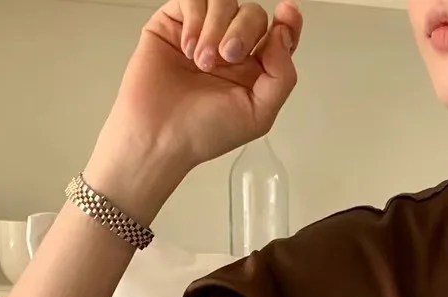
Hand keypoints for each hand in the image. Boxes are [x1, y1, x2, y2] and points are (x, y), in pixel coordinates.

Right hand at [96, 0, 303, 189]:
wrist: (159, 133)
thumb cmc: (204, 132)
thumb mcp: (259, 115)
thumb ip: (281, 76)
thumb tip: (283, 35)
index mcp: (255, 70)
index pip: (278, 36)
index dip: (288, 21)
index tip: (287, 13)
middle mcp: (231, 47)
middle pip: (253, 14)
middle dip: (243, 31)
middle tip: (227, 58)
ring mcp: (203, 32)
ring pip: (224, 1)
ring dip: (216, 27)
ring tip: (202, 61)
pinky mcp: (174, 21)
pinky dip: (194, 19)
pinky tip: (187, 48)